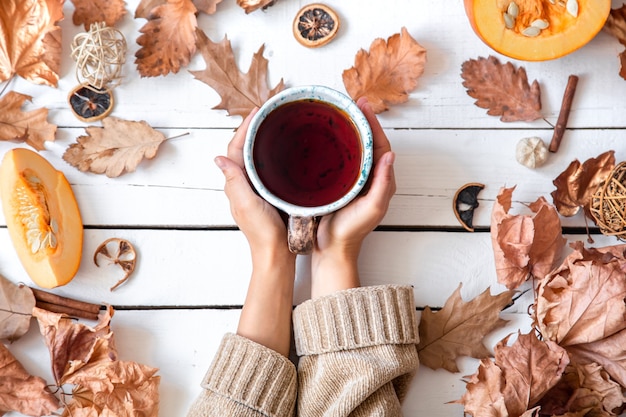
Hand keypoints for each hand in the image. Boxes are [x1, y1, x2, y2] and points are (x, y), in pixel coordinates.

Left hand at [215, 108, 293, 261]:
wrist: (276, 254)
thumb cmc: (263, 232)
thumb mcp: (247, 204)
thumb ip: (235, 181)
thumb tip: (218, 158)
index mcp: (236, 184)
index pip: (235, 149)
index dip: (244, 129)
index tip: (257, 112)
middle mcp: (242, 185)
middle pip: (243, 151)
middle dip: (251, 130)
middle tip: (265, 113)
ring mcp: (254, 190)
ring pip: (253, 159)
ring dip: (259, 141)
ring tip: (272, 126)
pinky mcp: (266, 195)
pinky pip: (264, 169)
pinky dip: (269, 155)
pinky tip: (281, 152)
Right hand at [311, 97, 395, 296]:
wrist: (332, 249)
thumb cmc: (351, 231)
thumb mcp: (371, 208)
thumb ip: (381, 184)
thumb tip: (390, 154)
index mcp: (381, 180)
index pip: (380, 144)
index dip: (373, 123)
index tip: (363, 104)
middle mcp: (370, 177)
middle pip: (369, 141)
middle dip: (362, 120)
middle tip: (352, 101)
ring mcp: (355, 180)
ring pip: (356, 148)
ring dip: (350, 129)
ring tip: (341, 112)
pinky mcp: (341, 183)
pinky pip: (343, 157)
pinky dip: (338, 143)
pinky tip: (327, 136)